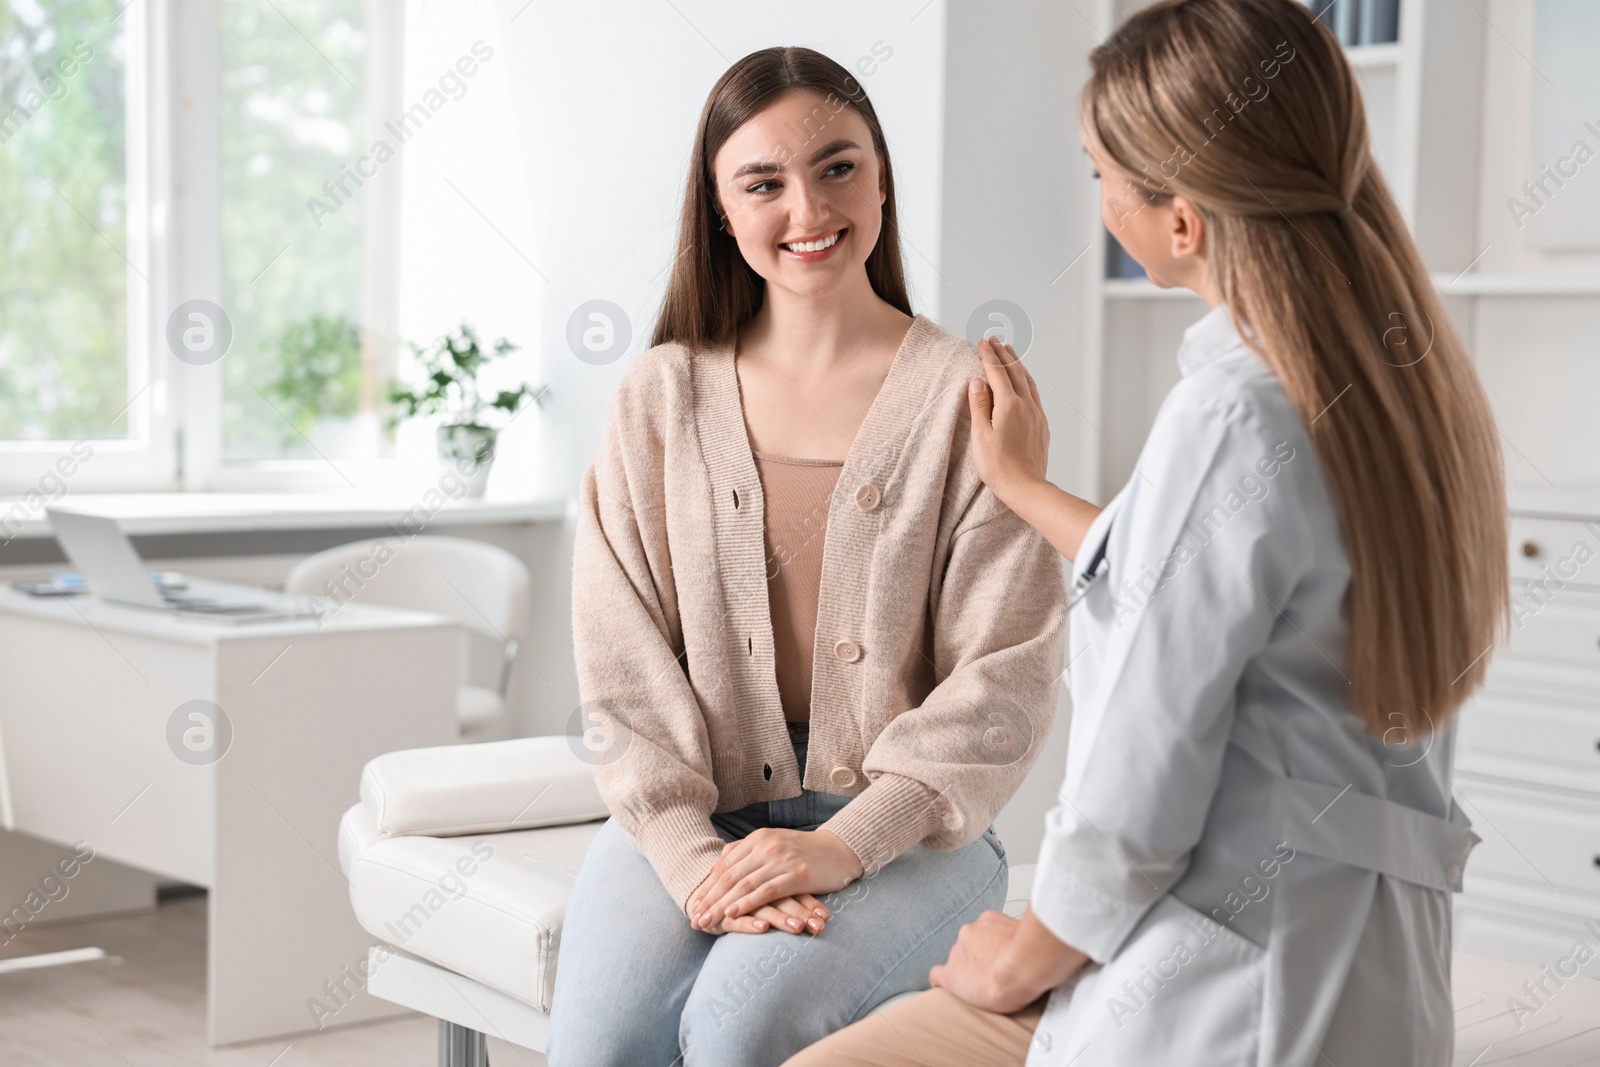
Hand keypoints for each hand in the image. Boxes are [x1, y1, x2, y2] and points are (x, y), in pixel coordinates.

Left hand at [688, 828, 862, 930]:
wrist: (840, 850)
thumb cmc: (805, 852)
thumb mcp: (774, 845)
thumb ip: (748, 852)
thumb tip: (720, 862)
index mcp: (758, 839)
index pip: (725, 864)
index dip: (707, 886)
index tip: (693, 905)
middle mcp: (766, 846)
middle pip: (730, 876)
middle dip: (709, 899)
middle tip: (694, 919)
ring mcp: (781, 859)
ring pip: (743, 884)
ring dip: (722, 905)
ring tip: (706, 921)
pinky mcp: (796, 874)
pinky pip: (766, 891)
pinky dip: (747, 903)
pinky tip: (733, 914)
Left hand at [931, 907, 1088, 1012]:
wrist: (1023, 966)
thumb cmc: (1034, 952)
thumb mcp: (1032, 930)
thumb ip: (1024, 930)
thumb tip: (1038, 931)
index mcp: (987, 921)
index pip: (983, 933)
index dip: (990, 947)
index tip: (1000, 956)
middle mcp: (969, 933)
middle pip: (969, 946)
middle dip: (979, 958)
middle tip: (996, 973)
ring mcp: (958, 953)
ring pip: (957, 961)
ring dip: (967, 970)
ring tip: (985, 985)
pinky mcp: (952, 975)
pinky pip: (938, 976)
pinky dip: (942, 982)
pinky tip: (946, 988)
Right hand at [968, 336, 1049, 506]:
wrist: (1026, 487)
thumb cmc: (999, 466)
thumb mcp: (980, 435)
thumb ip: (979, 405)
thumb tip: (978, 381)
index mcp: (1009, 405)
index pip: (996, 373)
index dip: (988, 356)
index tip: (981, 342)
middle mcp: (1026, 405)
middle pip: (1014, 372)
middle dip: (1003, 354)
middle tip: (994, 340)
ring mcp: (1037, 414)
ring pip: (1027, 380)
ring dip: (1017, 364)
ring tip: (1010, 352)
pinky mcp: (1042, 425)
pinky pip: (1034, 394)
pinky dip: (1026, 380)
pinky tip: (1023, 381)